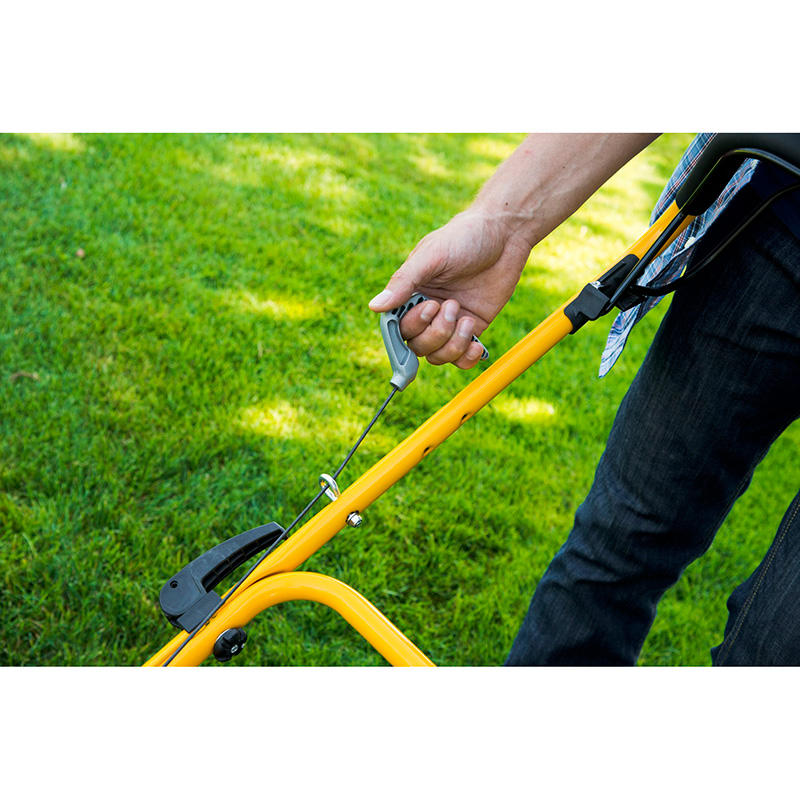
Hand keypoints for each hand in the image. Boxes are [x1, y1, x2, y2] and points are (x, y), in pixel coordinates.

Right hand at [368, 209, 531, 368]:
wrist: (504, 233)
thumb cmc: (463, 237)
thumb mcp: (431, 256)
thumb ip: (403, 282)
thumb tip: (374, 307)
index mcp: (410, 293)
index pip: (397, 326)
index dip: (410, 327)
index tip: (429, 309)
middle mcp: (427, 311)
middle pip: (417, 346)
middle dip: (435, 332)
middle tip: (452, 305)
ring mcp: (450, 322)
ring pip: (438, 356)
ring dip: (452, 344)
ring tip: (465, 318)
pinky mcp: (472, 327)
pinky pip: (461, 359)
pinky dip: (466, 358)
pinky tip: (475, 343)